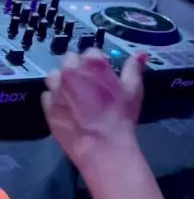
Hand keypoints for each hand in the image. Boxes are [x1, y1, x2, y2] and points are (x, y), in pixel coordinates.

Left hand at [42, 49, 146, 170]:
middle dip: (78, 67)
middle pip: (69, 60)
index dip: (98, 62)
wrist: (102, 147)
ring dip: (62, 80)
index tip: (102, 73)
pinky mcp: (48, 107)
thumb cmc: (120, 116)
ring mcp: (56, 89)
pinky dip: (55, 98)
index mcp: (92, 63)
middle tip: (88, 83)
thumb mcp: (133, 90)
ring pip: (54, 76)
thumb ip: (134, 68)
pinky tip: (66, 108)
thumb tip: (140, 53)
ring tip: (73, 93)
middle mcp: (70, 71)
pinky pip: (47, 96)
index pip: (91, 52)